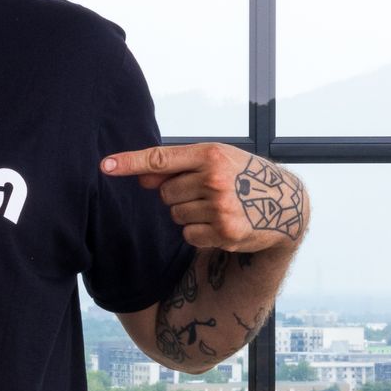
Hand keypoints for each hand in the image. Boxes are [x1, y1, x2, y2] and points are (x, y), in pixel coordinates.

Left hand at [100, 143, 307, 251]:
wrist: (286, 203)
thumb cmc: (242, 176)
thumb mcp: (216, 161)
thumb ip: (178, 168)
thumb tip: (142, 179)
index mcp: (211, 155)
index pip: (160, 158)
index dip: (130, 163)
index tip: (105, 166)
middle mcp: (215, 180)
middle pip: (165, 192)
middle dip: (179, 194)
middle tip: (207, 191)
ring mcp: (220, 208)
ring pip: (174, 215)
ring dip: (189, 213)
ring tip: (217, 206)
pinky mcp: (225, 233)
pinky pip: (187, 234)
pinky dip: (198, 232)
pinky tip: (221, 223)